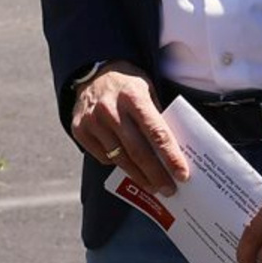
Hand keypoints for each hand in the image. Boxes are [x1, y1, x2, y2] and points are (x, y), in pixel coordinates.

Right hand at [70, 62, 189, 197]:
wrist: (93, 73)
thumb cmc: (127, 85)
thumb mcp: (147, 90)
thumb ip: (157, 116)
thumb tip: (173, 149)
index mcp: (134, 96)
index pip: (156, 132)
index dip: (170, 156)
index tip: (182, 174)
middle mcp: (111, 109)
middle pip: (138, 151)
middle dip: (156, 174)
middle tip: (170, 189)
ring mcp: (92, 121)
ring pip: (120, 158)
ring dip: (139, 176)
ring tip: (153, 186)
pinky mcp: (79, 130)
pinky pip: (103, 156)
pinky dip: (117, 164)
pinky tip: (129, 168)